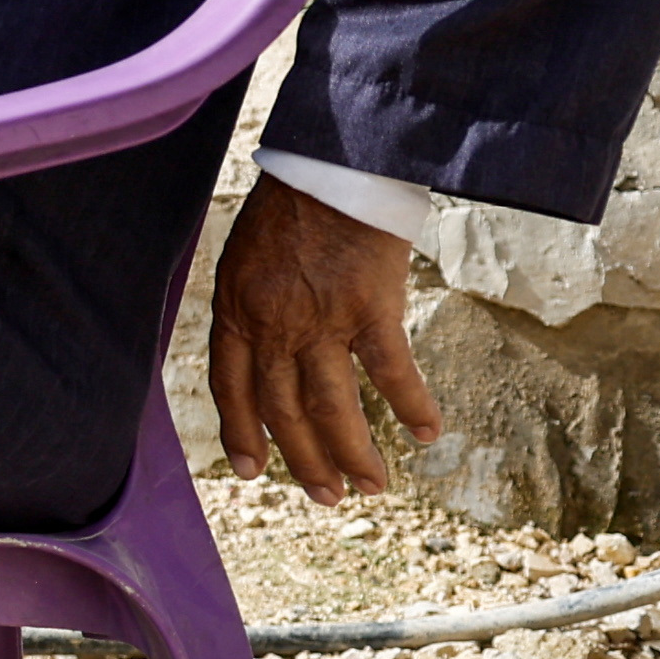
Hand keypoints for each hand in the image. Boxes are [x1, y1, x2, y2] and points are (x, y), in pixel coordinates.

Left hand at [201, 177, 443, 500]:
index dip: (240, 432)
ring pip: (331, 405)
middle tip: (326, 496)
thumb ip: (252, 303)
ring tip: (373, 485)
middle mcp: (273, 324)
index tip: (252, 471)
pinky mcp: (371, 307)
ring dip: (352, 452)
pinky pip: (391, 371)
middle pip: (283, 409)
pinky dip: (411, 405)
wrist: (332, 162)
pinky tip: (427, 434)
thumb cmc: (294, 203)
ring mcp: (321, 319)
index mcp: (237, 310)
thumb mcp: (247, 255)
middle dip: (304, 460)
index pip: (232, 387)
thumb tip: (261, 343)